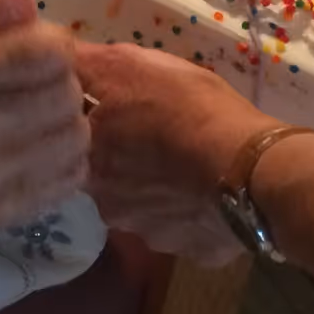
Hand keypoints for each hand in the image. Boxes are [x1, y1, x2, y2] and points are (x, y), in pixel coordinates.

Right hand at [0, 0, 87, 225]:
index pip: (41, 52)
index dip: (55, 44)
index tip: (45, 50)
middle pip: (64, 95)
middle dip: (63, 84)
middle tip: (44, 88)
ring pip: (75, 137)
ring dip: (69, 123)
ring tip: (46, 119)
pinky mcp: (6, 212)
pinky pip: (73, 175)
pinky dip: (67, 159)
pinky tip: (43, 150)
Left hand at [76, 42, 270, 263]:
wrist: (251, 170)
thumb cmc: (190, 109)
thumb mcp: (134, 64)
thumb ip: (90, 65)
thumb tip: (62, 62)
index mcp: (88, 159)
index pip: (75, 144)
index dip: (97, 125)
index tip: (116, 110)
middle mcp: (107, 204)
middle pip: (108, 176)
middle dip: (125, 157)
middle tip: (155, 135)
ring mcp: (147, 233)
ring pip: (143, 205)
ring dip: (155, 187)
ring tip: (185, 162)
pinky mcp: (185, 251)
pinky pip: (179, 226)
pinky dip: (187, 209)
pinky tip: (205, 188)